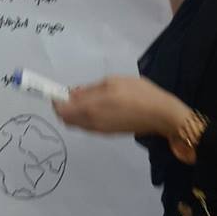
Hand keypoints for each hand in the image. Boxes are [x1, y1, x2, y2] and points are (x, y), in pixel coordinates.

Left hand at [53, 75, 188, 136]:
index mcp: (90, 109)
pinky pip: (88, 126)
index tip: (58, 91)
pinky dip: (85, 116)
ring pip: (77, 124)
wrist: (161, 115)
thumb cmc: (138, 93)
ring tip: (87, 97)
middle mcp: (91, 123)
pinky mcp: (108, 133)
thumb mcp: (112, 82)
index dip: (56, 100)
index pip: (61, 110)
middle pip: (67, 119)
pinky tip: (98, 105)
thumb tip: (72, 93)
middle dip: (63, 107)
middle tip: (72, 93)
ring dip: (74, 112)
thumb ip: (89, 89)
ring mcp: (99, 131)